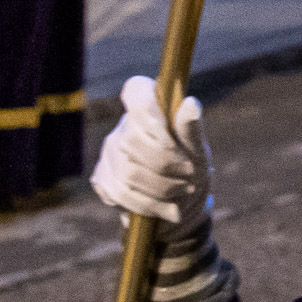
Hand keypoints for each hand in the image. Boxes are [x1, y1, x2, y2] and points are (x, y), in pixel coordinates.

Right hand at [90, 75, 212, 231]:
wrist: (181, 206)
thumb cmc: (191, 168)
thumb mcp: (198, 151)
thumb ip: (191, 130)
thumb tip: (191, 103)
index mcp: (148, 108)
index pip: (135, 91)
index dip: (150, 113)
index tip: (172, 139)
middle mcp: (124, 126)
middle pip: (132, 140)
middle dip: (166, 164)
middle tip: (191, 176)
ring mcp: (110, 153)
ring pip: (128, 171)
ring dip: (162, 187)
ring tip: (183, 191)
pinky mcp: (103, 179)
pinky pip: (121, 193)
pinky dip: (151, 205)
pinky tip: (170, 210)